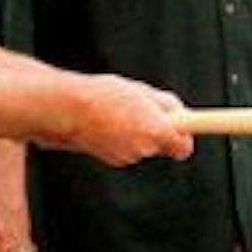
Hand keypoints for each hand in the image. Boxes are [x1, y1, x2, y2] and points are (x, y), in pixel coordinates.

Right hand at [67, 74, 192, 166]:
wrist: (66, 110)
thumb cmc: (102, 96)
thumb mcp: (142, 91)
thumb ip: (167, 105)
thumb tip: (180, 113)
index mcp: (157, 131)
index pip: (184, 146)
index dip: (184, 136)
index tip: (185, 129)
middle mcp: (144, 149)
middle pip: (162, 144)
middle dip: (157, 130)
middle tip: (143, 111)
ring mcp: (127, 157)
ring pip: (142, 146)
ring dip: (136, 133)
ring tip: (119, 114)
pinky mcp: (112, 160)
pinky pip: (125, 149)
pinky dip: (121, 139)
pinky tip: (107, 124)